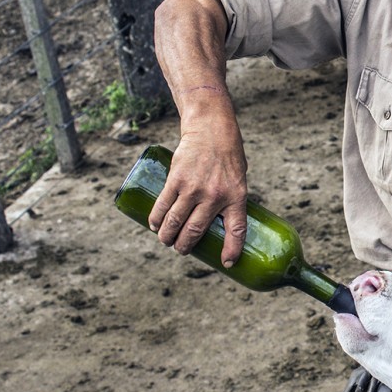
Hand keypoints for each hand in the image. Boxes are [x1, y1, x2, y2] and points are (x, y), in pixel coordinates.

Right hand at [147, 124, 246, 264]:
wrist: (211, 129)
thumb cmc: (228, 156)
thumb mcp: (238, 179)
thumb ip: (230, 200)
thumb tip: (219, 224)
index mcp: (236, 196)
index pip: (236, 230)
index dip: (232, 249)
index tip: (227, 262)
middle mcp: (215, 195)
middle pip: (195, 231)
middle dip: (185, 246)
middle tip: (181, 249)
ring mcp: (194, 188)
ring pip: (175, 221)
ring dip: (167, 236)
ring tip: (165, 241)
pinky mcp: (176, 179)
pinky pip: (162, 205)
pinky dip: (155, 219)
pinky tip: (153, 225)